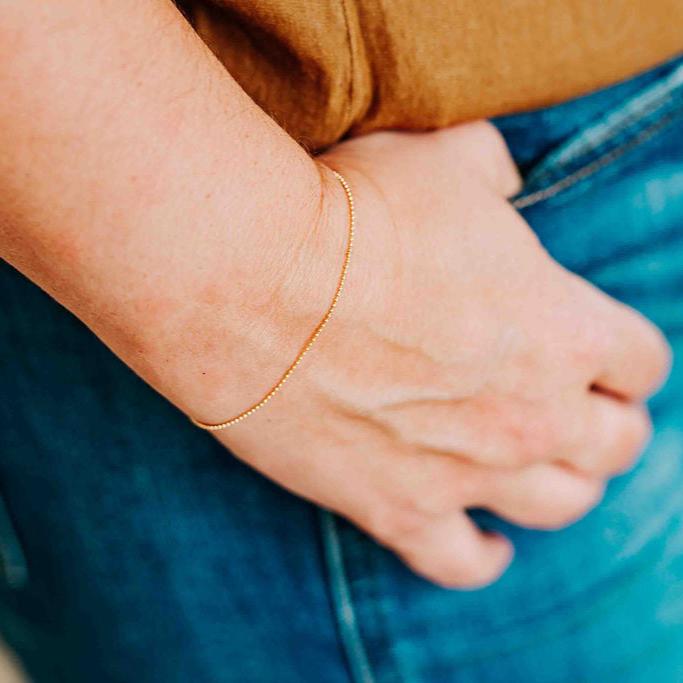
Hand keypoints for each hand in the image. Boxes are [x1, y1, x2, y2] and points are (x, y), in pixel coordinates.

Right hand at [209, 121, 670, 587]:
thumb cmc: (352, 213)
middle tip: (572, 406)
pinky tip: (484, 543)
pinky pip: (461, 563)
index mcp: (564, 329)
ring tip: (535, 465)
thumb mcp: (445, 160)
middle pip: (617, 445)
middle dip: (606, 425)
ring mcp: (467, 472)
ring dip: (561, 485)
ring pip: (560, 506)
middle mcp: (533, 414)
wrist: (254, 280)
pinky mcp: (395, 508)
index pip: (641, 363)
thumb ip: (496, 171)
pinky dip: (481, 556)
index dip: (623, 357)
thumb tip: (504, 180)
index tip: (595, 350)